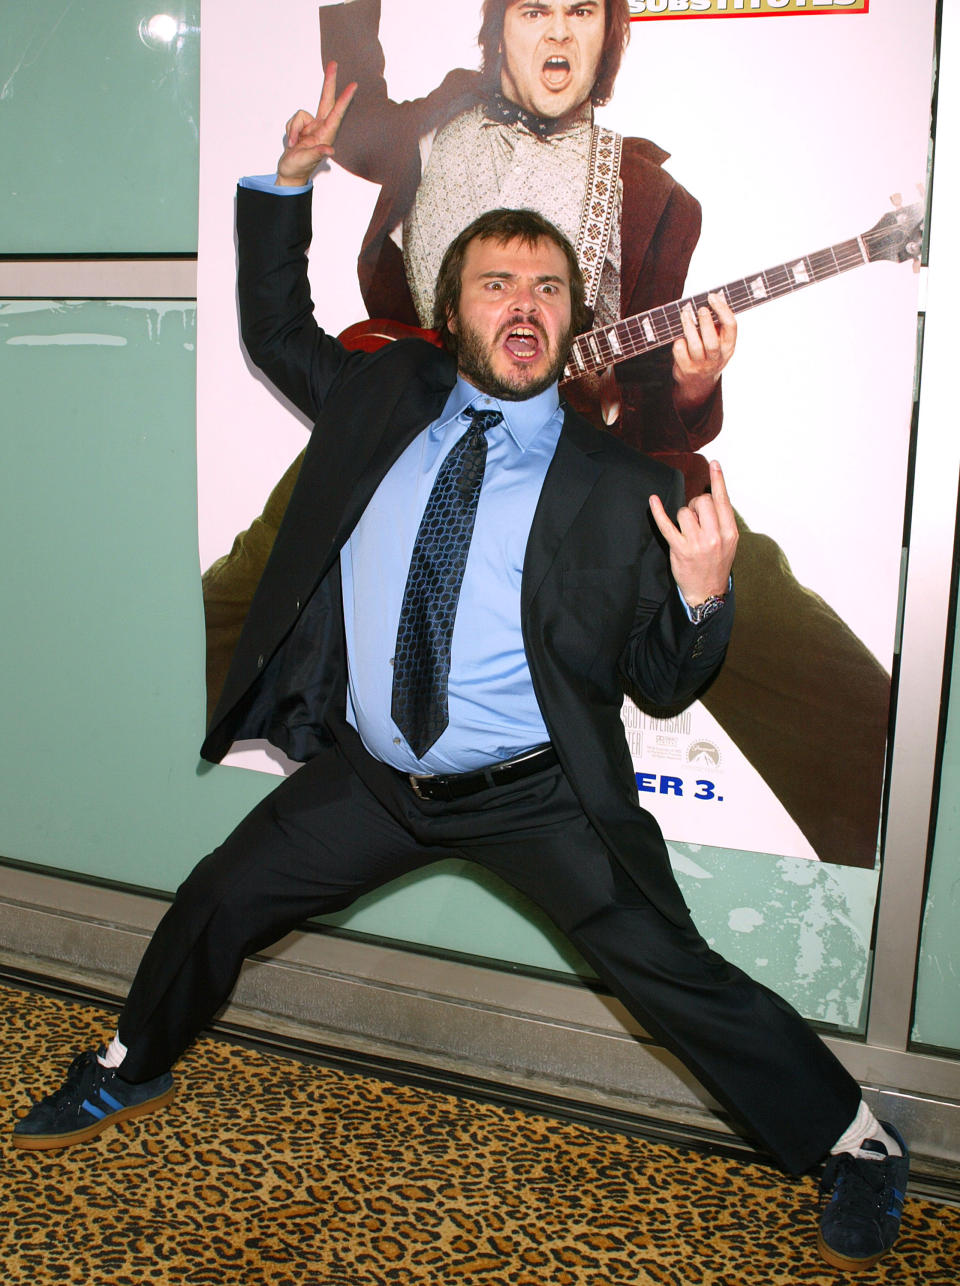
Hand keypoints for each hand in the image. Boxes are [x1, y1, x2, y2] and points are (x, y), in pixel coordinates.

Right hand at [276, 62, 356, 186]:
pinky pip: (294, 120)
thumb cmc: (298, 168)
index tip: (353, 86)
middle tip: (333, 63)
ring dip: (293, 128)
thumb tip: (330, 150)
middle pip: (325, 100)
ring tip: (293, 144)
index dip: (344, 99)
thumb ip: (317, 153)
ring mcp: (312, 127)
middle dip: (329, 82)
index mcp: (326, 135)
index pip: (337, 113)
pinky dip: (290, 129)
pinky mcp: (302, 127)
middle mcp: (322, 128)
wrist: (289, 173)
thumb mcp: (306, 161)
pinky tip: (292, 142)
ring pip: (300, 115)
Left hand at [649, 460, 737, 606]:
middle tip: (696, 515)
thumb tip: (709, 497)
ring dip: (684, 516)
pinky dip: (658, 511)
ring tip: (687, 530)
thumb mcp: (729, 543)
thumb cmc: (717, 564)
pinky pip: (666, 525)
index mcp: (729, 532)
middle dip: (697, 503)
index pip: (723, 500)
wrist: (707, 591)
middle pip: (702, 501)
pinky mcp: (680, 549)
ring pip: (685, 512)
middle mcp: (714, 536)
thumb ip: (722, 521)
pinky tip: (653, 500)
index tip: (714, 464)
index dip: (718, 480)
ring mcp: (696, 543)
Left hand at [671, 290, 736, 414]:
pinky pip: (680, 354)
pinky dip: (679, 343)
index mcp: (728, 347)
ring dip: (689, 328)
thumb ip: (718, 322)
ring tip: (685, 314)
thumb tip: (717, 295)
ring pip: (695, 347)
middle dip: (706, 322)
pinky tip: (679, 336)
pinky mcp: (686, 369)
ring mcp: (701, 365)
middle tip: (699, 308)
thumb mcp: (720, 340)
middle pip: (712, 341)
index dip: (722, 309)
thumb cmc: (709, 353)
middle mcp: (717, 358)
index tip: (712, 296)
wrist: (699, 383)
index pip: (731, 326)